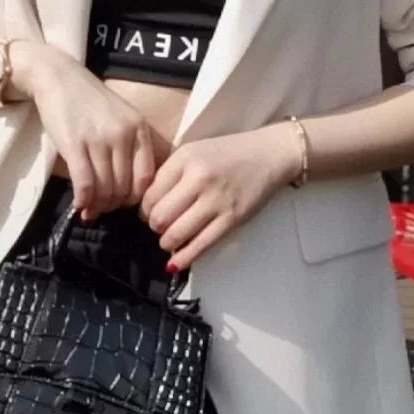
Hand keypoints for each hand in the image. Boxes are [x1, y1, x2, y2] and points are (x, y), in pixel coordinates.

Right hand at [17, 45, 162, 219]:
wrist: (59, 78)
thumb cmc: (91, 100)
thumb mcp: (122, 118)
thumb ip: (131, 148)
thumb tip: (130, 191)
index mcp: (139, 129)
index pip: (145, 178)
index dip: (135, 199)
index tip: (122, 203)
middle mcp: (123, 135)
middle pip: (124, 188)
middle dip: (112, 205)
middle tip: (102, 209)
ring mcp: (99, 139)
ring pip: (104, 189)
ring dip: (97, 206)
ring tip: (90, 209)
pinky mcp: (74, 144)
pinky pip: (84, 183)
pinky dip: (82, 200)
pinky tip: (79, 205)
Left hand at [139, 125, 297, 271]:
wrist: (269, 154)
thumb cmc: (228, 153)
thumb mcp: (194, 151)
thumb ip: (171, 173)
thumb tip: (148, 206)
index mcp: (185, 159)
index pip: (150, 194)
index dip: (144, 209)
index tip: (148, 213)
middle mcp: (199, 178)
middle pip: (160, 216)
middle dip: (154, 227)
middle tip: (159, 227)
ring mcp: (216, 200)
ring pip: (176, 234)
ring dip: (166, 243)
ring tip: (168, 240)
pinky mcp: (232, 219)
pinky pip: (201, 245)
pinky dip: (184, 258)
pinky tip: (176, 263)